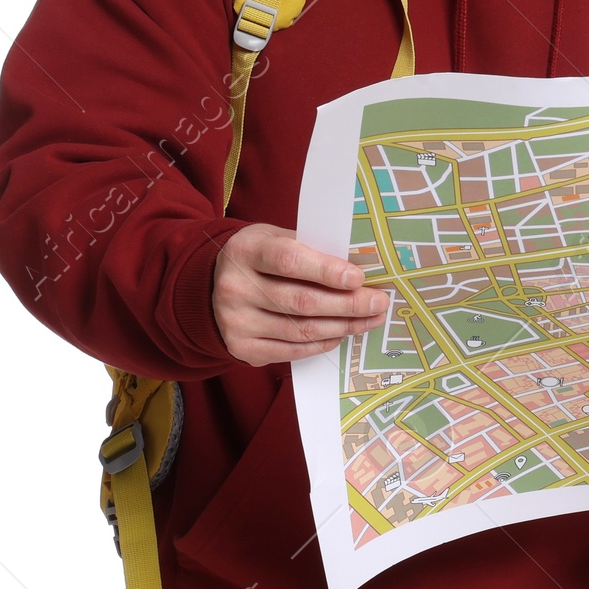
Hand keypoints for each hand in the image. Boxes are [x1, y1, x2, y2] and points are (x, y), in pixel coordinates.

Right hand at [212, 223, 389, 364]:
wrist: (210, 284)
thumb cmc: (258, 256)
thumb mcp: (275, 238)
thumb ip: (311, 249)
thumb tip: (359, 266)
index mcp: (246, 251)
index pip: (289, 261)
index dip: (326, 271)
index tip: (358, 277)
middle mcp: (235, 287)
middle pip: (301, 301)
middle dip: (348, 304)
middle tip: (378, 303)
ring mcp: (235, 321)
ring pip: (301, 330)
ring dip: (343, 326)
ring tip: (370, 319)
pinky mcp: (241, 348)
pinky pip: (291, 350)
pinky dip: (321, 343)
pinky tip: (341, 333)